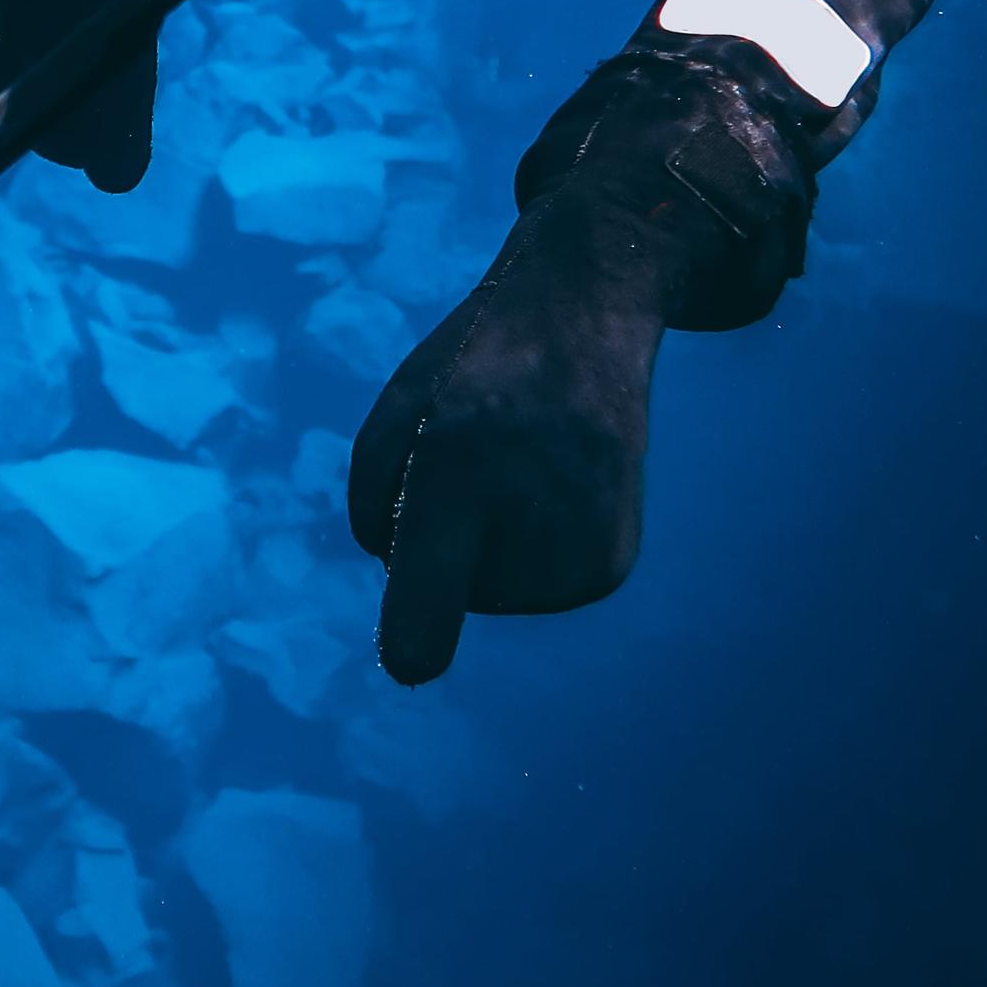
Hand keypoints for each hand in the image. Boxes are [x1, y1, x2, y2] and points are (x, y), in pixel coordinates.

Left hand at [345, 193, 663, 684]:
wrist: (585, 321)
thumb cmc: (473, 370)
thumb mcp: (396, 414)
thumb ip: (377, 509)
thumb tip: (410, 587)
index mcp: (462, 465)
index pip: (436, 570)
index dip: (416, 621)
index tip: (410, 666)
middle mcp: (533, 512)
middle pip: (443, 587)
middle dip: (440, 534)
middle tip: (477, 452)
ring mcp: (584, 548)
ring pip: (489, 592)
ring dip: (485, 543)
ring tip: (518, 463)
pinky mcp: (608, 570)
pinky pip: (531, 591)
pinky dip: (527, 554)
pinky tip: (550, 490)